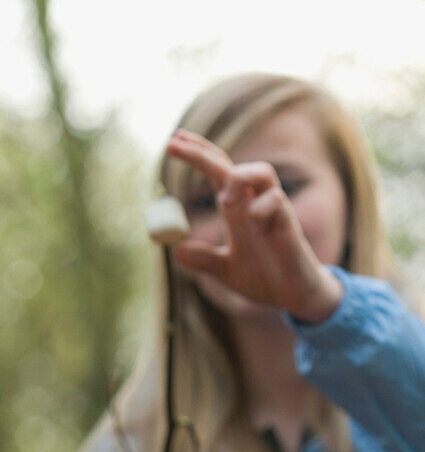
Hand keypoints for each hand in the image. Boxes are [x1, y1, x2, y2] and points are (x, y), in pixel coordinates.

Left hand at [166, 129, 342, 323]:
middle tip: (174, 146)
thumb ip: (204, 260)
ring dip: (238, 177)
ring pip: (262, 172)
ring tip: (223, 200)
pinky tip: (255, 229)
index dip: (198, 156)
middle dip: (203, 154)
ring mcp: (274, 211)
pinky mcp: (288, 225)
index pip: (217, 172)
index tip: (172, 143)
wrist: (292, 295)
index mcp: (238, 210)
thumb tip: (177, 251)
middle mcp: (255, 204)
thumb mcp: (226, 271)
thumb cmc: (263, 277)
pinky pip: (277, 202)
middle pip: (232, 165)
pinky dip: (260, 210)